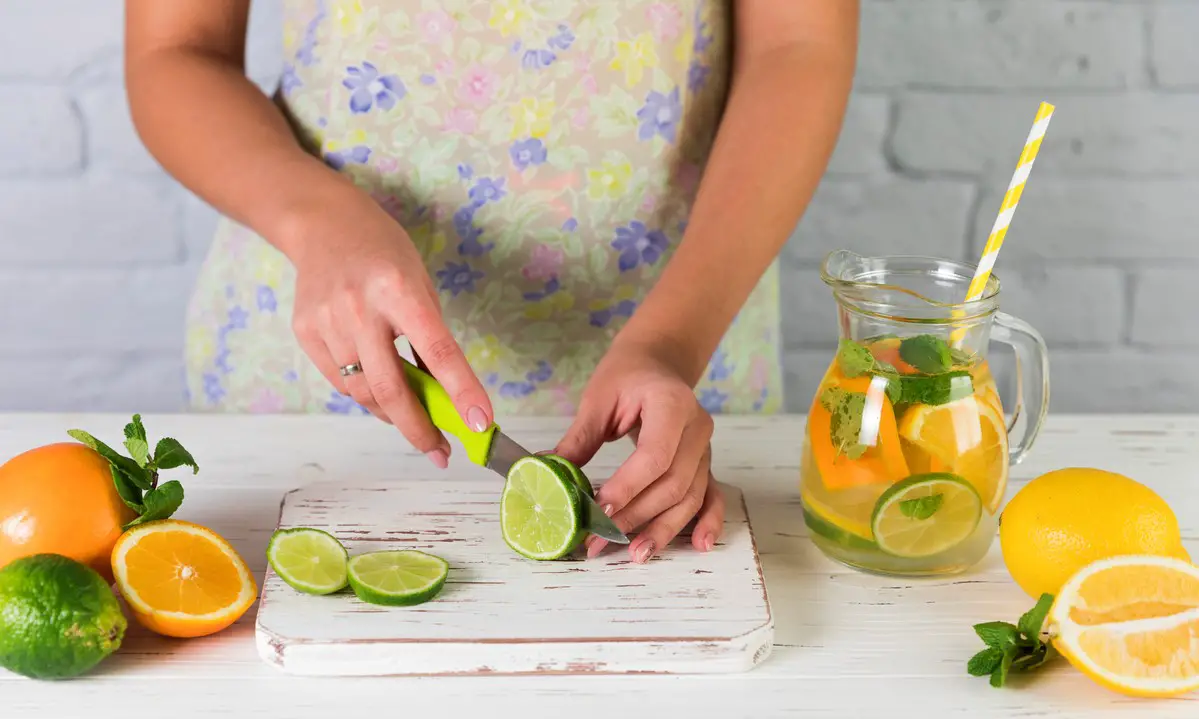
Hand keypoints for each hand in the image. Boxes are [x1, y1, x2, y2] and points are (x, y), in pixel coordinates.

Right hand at [282, 191, 491, 466]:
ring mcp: (327, 322)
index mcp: (400, 290)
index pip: (439, 351)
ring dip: (392, 414)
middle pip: (391, 388)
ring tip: (412, 417)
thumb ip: (430, 337)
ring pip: (363, 392)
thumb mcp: (420, 283)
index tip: (481, 423)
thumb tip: (442, 396)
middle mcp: (360, 308)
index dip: (462, 391)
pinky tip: (379, 387)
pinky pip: (340, 381)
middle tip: (440, 451)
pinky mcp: (305, 333)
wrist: (323, 224)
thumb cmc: (384, 253)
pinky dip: (365, 393)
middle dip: (419, 429)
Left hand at [553, 341, 724, 562]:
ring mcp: (706, 447)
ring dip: (662, 529)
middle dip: (635, 516)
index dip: (628, 488)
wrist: (658, 362)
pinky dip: (707, 521)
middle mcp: (696, 428)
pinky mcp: (705, 463)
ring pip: (689, 497)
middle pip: (672, 484)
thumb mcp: (598, 399)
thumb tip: (546, 474)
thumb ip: (579, 439)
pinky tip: (699, 544)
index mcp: (671, 404)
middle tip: (599, 540)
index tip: (598, 510)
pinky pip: (711, 495)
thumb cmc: (627, 375)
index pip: (654, 456)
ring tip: (634, 554)